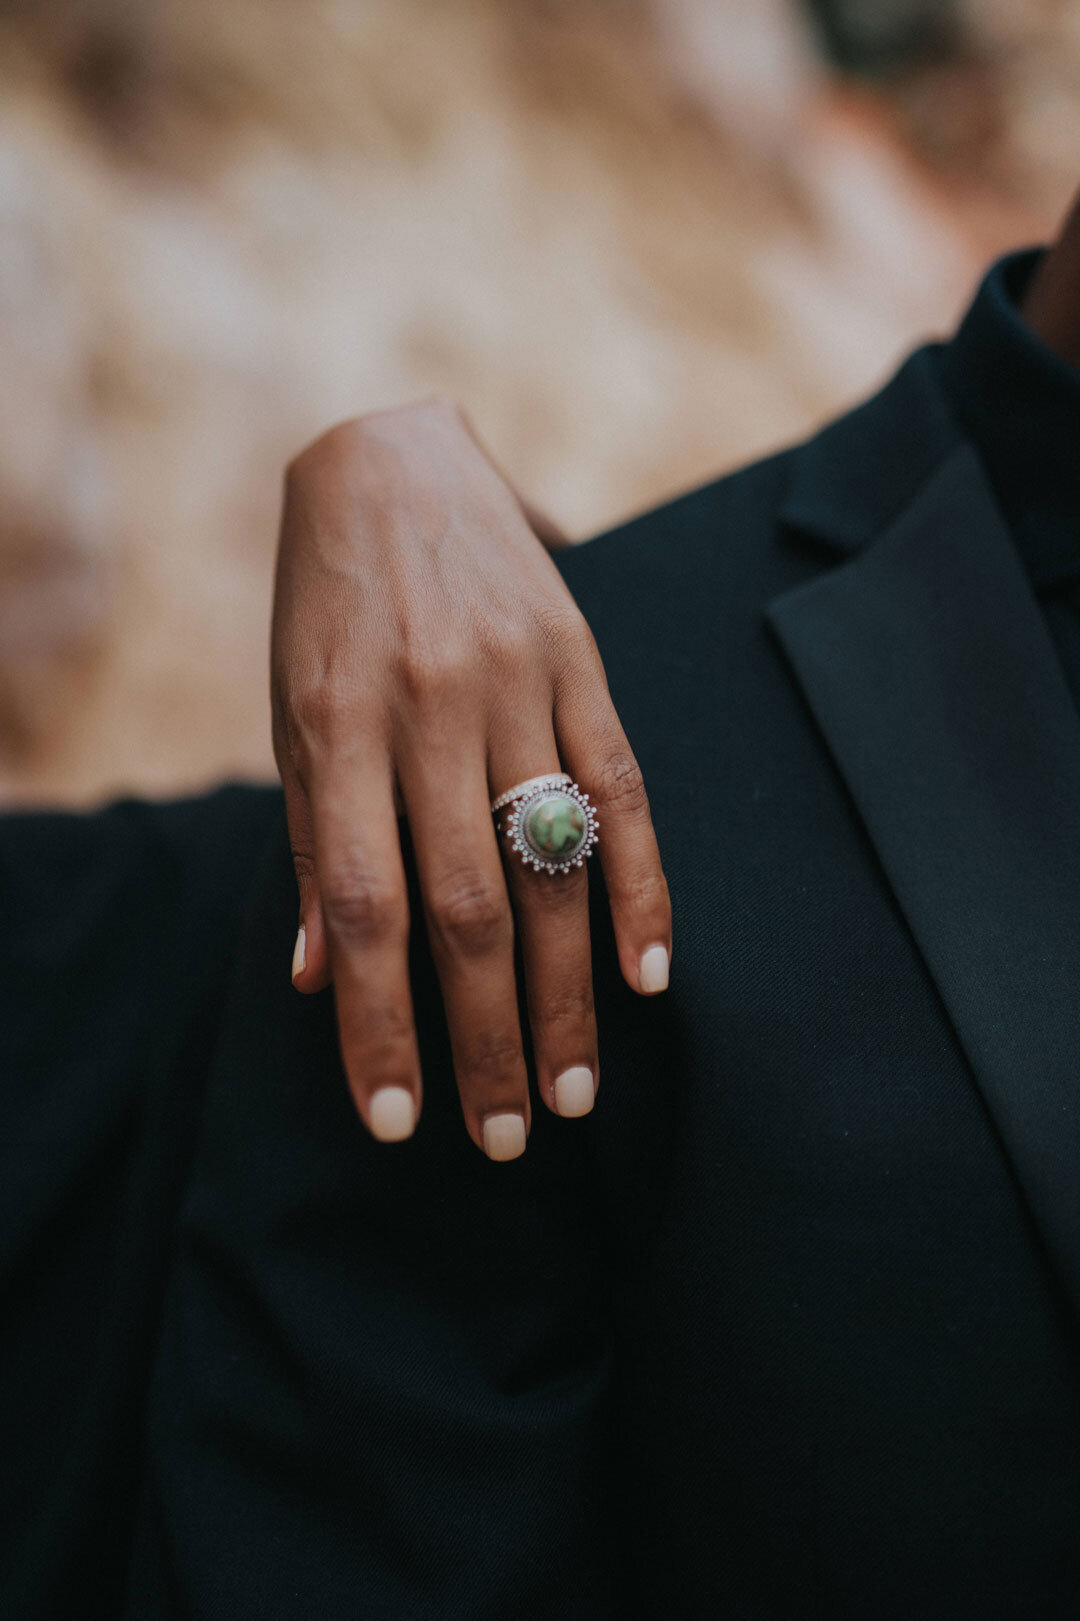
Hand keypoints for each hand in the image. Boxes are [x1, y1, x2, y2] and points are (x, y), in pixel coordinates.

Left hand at [271, 399, 670, 1157]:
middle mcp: (430, 707)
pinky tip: (648, 976)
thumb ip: (313, 841)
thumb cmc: (323, 608)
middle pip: (467, 905)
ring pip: (550, 865)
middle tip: (508, 1136)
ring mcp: (517, 681)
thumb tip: (322, 979)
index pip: (365, 905)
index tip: (397, 1120)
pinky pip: (622, 788)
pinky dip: (642, 887)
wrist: (393, 461)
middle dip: (487, 1035)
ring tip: (575, 1091)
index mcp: (337, 725)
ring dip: (568, 992)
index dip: (380, 1022)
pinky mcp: (583, 660)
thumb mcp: (292, 712)